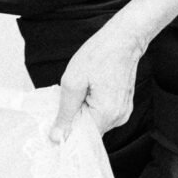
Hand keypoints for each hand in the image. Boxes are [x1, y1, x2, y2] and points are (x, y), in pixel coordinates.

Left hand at [50, 22, 143, 141]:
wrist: (123, 39)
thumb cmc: (99, 55)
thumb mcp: (73, 82)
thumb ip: (64, 113)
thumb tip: (56, 138)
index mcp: (106, 114)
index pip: (81, 138)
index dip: (66, 132)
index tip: (54, 124)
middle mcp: (118, 118)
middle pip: (88, 130)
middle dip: (73, 119)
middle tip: (66, 97)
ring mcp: (122, 112)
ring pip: (94, 122)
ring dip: (82, 111)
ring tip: (81, 90)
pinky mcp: (122, 106)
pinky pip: (102, 114)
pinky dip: (91, 106)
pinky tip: (88, 90)